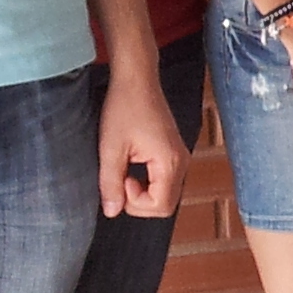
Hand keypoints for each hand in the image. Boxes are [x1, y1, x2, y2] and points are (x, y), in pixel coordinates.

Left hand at [98, 65, 188, 217]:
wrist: (136, 80)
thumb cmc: (124, 109)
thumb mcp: (111, 148)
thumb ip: (111, 183)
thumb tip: (112, 212)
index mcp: (170, 162)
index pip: (160, 206)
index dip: (135, 203)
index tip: (121, 179)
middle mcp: (182, 162)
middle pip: (166, 204)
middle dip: (139, 202)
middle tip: (121, 178)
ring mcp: (180, 157)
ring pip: (165, 193)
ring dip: (143, 192)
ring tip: (125, 169)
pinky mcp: (173, 152)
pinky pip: (164, 180)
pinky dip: (147, 182)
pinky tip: (132, 163)